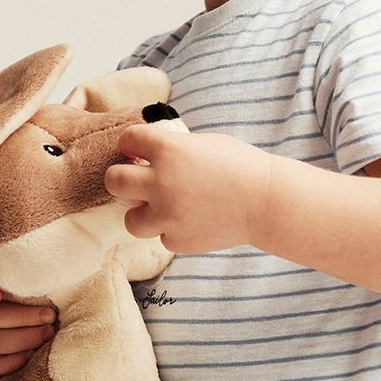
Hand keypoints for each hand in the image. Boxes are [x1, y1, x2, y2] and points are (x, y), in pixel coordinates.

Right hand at [0, 273, 55, 376]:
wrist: (21, 324)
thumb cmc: (23, 293)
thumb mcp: (17, 279)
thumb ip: (22, 272)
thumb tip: (54, 260)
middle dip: (24, 317)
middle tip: (50, 314)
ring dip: (25, 338)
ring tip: (48, 332)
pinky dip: (16, 360)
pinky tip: (33, 353)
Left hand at [104, 121, 271, 253]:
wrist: (266, 200)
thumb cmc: (239, 166)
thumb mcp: (202, 144)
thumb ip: (170, 150)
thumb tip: (142, 158)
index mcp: (167, 150)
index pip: (127, 140)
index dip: (132, 145)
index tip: (138, 152)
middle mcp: (161, 182)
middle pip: (114, 181)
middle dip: (122, 179)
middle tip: (136, 182)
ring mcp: (167, 215)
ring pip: (130, 220)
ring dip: (142, 213)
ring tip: (161, 210)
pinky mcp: (178, 240)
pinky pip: (162, 237)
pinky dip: (173, 231)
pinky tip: (193, 221)